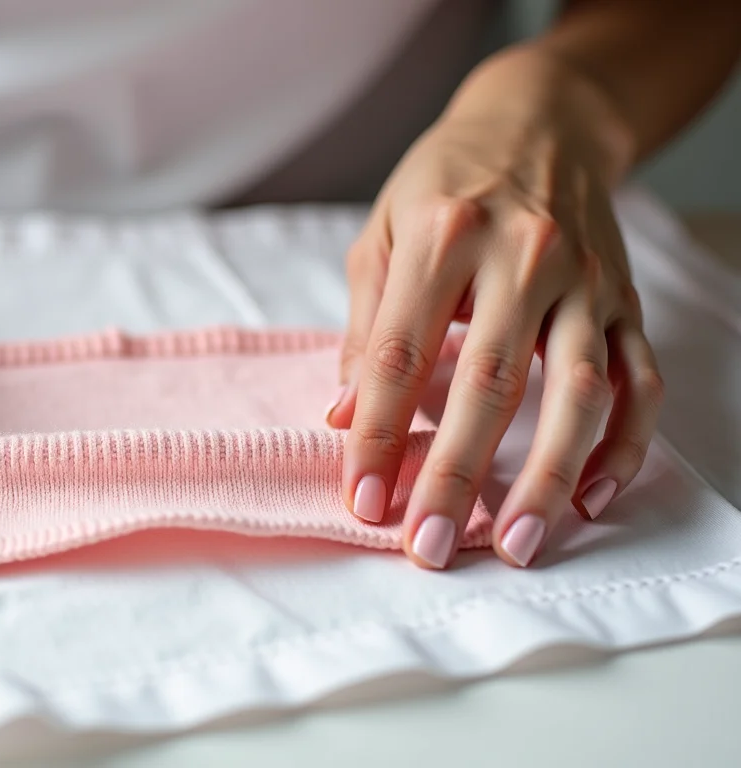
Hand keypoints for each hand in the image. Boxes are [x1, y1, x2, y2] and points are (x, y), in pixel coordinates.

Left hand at [325, 49, 663, 568]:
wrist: (540, 121)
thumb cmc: (443, 183)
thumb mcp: (380, 233)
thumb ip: (363, 326)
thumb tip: (343, 417)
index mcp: (440, 236)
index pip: (397, 356)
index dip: (376, 435)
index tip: (362, 502)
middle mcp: (520, 256)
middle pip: (486, 385)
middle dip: (456, 476)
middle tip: (432, 548)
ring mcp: (584, 280)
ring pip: (575, 392)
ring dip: (546, 477)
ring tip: (517, 545)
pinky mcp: (626, 298)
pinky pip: (638, 381)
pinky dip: (623, 444)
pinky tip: (591, 496)